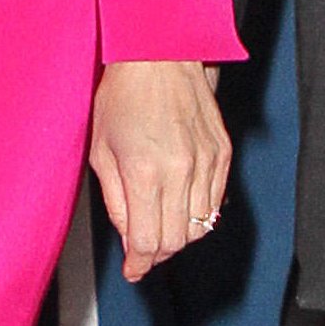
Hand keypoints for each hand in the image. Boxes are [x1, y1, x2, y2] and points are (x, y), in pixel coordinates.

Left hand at [89, 60, 231, 282]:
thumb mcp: (101, 150)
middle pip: (177, 240)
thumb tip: (130, 240)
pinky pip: (216, 200)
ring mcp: (207, 161)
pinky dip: (200, 212)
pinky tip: (181, 202)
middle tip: (143, 249)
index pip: (149, 242)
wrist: (160, 54)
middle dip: (157, 253)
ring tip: (161, 223)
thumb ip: (115, 201)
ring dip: (179, 234)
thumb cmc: (122, 95)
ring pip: (201, 225)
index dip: (139, 264)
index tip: (132, 270)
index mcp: (144, 171)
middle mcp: (180, 170)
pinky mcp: (223, 152)